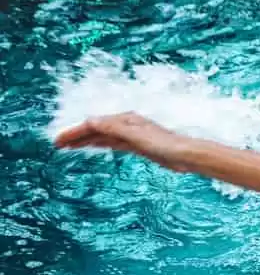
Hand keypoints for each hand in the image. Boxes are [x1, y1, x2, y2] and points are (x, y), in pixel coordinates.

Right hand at [54, 112, 191, 171]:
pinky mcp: (138, 145)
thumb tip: (91, 120)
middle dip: (76, 135)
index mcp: (125, 120)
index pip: (93, 125)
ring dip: (86, 140)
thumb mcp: (136, 137)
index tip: (59, 141)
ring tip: (69, 146)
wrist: (186, 155)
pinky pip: (113, 143)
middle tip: (57, 144)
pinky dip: (100, 143)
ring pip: (103, 136)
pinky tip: (94, 146)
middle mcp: (126, 124)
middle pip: (95, 129)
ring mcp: (132, 135)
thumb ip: (114, 129)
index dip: (75, 132)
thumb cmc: (165, 144)